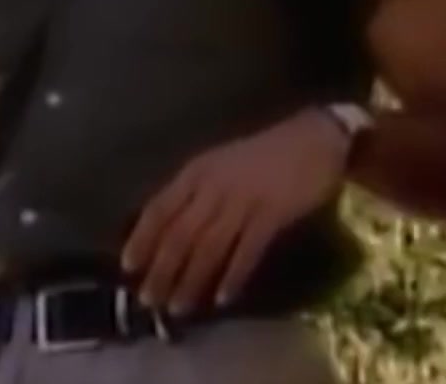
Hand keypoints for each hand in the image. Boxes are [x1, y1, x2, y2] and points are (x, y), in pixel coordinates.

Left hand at [123, 107, 348, 313]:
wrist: (317, 137)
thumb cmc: (267, 153)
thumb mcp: (222, 163)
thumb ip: (197, 191)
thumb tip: (169, 231)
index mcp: (199, 170)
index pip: (160, 207)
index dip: (142, 238)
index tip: (128, 267)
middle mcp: (215, 185)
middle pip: (180, 234)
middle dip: (162, 269)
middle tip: (150, 300)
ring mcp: (244, 199)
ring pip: (209, 247)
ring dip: (192, 280)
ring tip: (179, 307)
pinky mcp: (273, 213)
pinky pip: (247, 251)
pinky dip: (233, 276)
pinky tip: (224, 298)